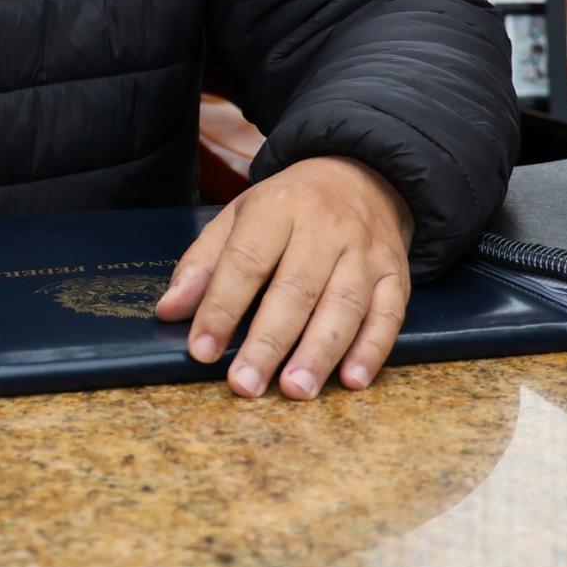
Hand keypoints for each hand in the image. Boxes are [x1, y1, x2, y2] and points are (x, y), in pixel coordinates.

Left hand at [154, 156, 413, 399]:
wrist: (362, 177)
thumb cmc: (289, 208)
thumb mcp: (239, 217)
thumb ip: (203, 263)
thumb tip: (169, 310)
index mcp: (278, 208)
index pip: (246, 261)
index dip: (221, 307)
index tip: (202, 349)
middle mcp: (325, 228)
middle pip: (295, 289)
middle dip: (268, 341)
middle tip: (245, 384)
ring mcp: (365, 252)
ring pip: (344, 305)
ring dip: (319, 352)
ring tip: (295, 390)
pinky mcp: (396, 274)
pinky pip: (388, 315)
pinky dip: (371, 350)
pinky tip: (352, 380)